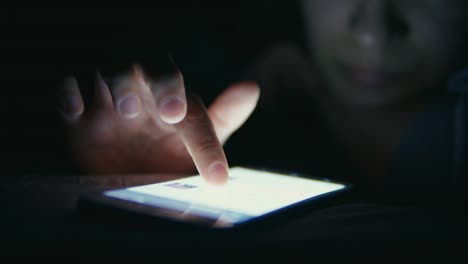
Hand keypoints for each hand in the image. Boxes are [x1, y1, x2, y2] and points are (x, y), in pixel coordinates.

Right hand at [57, 64, 259, 184]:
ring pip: (109, 72)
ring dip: (118, 86)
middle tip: (172, 112)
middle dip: (161, 84)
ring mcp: (109, 99)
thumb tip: (252, 88)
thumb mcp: (197, 136)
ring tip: (127, 111)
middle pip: (149, 70)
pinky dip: (68, 95)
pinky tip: (75, 110)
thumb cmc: (166, 147)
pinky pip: (67, 91)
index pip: (191, 104)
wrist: (126, 168)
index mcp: (174, 98)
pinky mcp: (78, 113)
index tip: (214, 168)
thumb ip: (224, 115)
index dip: (202, 130)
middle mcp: (144, 92)